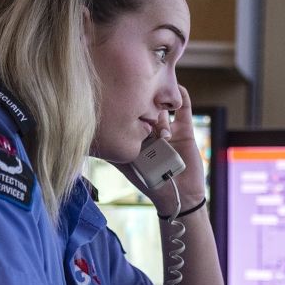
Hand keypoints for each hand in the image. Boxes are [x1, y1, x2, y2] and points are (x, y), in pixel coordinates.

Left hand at [110, 85, 205, 214]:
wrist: (180, 195)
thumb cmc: (153, 184)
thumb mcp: (130, 166)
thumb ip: (117, 152)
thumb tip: (98, 138)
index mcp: (137, 139)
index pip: (130, 116)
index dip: (125, 104)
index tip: (118, 92)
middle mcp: (152, 132)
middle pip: (146, 108)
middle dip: (143, 98)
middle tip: (138, 91)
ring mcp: (169, 130)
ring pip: (162, 107)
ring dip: (159, 101)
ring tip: (156, 97)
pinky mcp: (185, 130)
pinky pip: (184, 110)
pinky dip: (182, 97)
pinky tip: (178, 88)